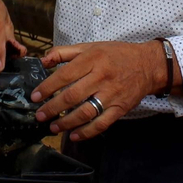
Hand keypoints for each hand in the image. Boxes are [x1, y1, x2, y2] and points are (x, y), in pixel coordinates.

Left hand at [30, 41, 168, 140]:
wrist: (148, 65)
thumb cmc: (116, 54)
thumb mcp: (91, 46)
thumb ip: (64, 52)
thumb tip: (42, 61)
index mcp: (92, 59)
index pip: (65, 75)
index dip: (47, 88)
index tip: (34, 97)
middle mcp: (101, 77)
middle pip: (72, 96)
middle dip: (52, 108)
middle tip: (40, 116)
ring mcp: (112, 94)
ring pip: (86, 112)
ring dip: (67, 122)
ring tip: (53, 127)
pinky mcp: (120, 108)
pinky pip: (102, 123)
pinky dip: (87, 132)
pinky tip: (74, 135)